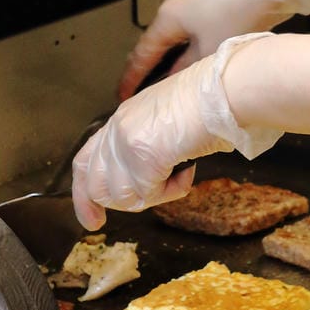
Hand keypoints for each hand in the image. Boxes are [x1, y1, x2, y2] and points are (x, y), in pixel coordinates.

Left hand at [73, 35, 281, 229]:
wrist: (226, 91)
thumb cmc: (211, 103)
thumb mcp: (167, 122)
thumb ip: (149, 146)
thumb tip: (147, 180)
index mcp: (123, 119)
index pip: (86, 162)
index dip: (84, 195)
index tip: (93, 218)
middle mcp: (118, 129)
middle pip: (95, 186)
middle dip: (122, 203)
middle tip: (143, 202)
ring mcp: (126, 142)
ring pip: (122, 197)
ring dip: (154, 195)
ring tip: (179, 174)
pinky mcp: (142, 156)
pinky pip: (148, 194)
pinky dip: (172, 191)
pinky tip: (187, 169)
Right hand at [119, 0, 309, 99]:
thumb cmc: (240, 13)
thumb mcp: (211, 51)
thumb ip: (187, 69)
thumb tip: (172, 82)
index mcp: (168, 16)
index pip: (142, 53)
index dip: (133, 77)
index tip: (123, 94)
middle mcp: (173, 1)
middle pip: (156, 39)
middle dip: (149, 65)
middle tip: (142, 89)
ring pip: (174, 30)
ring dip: (171, 52)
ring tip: (168, 76)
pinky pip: (189, 21)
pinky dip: (186, 40)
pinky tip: (194, 53)